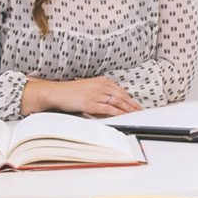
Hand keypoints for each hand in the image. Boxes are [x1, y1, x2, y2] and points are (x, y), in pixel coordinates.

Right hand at [22, 76, 142, 116]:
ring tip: (135, 115)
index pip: (120, 90)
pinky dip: (118, 112)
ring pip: (117, 102)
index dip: (129, 98)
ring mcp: (96, 94)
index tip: (135, 104)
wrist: (57, 92)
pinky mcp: (91, 103)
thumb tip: (110, 101)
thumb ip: (99, 91)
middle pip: (121, 96)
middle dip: (132, 104)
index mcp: (101, 81)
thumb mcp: (88, 87)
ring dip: (128, 109)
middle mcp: (100, 86)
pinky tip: (123, 116)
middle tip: (140, 111)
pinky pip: (108, 109)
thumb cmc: (70, 91)